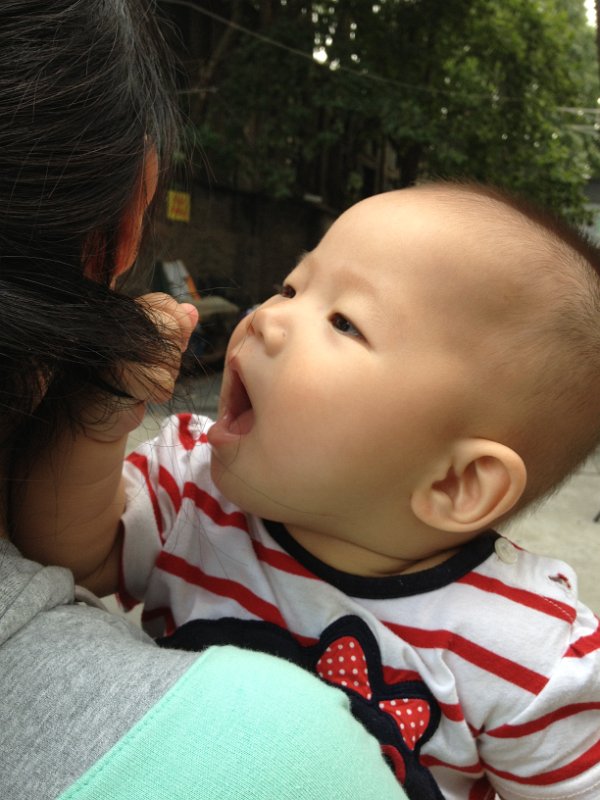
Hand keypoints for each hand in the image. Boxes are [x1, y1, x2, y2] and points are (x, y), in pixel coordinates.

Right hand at [82, 293, 198, 441]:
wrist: (89, 413)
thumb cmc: (121, 378)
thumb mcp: (150, 347)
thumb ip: (172, 327)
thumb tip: (192, 310)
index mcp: (122, 313)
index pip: (164, 303)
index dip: (175, 325)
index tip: (161, 345)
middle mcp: (116, 323)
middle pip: (173, 329)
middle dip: (170, 356)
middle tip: (147, 368)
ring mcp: (116, 346)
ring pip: (172, 358)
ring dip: (164, 376)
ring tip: (139, 381)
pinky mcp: (120, 373)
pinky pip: (165, 383)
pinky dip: (157, 394)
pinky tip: (137, 394)